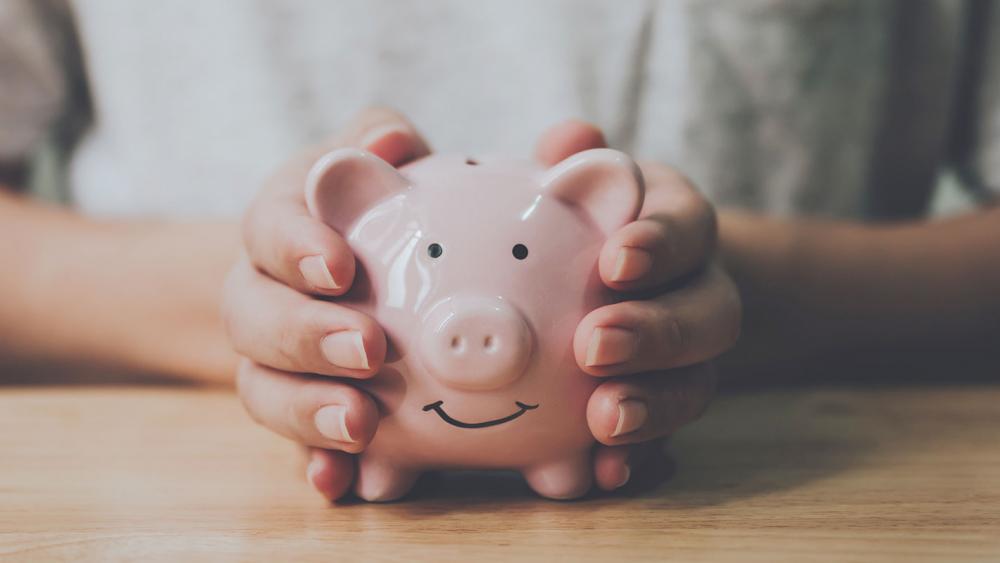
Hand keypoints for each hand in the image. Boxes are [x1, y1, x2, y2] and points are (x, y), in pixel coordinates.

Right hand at [222, 108, 430, 500]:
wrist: (335, 270)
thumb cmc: (364, 205)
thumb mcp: (369, 160)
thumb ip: (379, 138)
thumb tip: (388, 143)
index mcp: (279, 226)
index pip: (268, 229)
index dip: (295, 247)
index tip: (340, 266)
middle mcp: (260, 294)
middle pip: (254, 318)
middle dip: (306, 336)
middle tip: (369, 349)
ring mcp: (271, 360)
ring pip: (262, 389)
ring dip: (307, 411)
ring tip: (362, 425)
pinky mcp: (297, 408)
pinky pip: (293, 444)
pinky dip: (313, 464)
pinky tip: (340, 484)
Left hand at [536, 120, 740, 490]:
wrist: (615, 278)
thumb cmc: (582, 218)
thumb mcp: (578, 180)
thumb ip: (573, 159)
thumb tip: (571, 139)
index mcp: (675, 225)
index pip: (687, 225)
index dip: (661, 244)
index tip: (616, 259)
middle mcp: (697, 290)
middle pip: (709, 313)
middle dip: (657, 332)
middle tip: (594, 345)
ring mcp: (689, 356)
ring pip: (698, 383)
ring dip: (655, 405)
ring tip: (604, 421)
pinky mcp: (667, 404)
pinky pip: (668, 438)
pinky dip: (641, 458)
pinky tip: (605, 474)